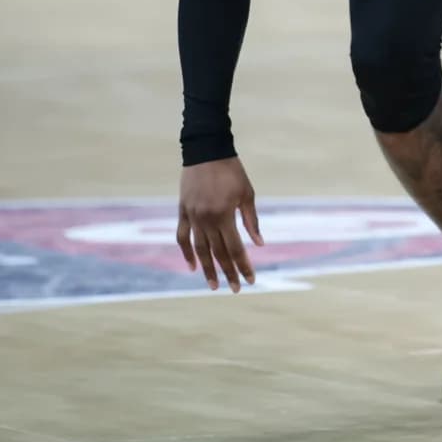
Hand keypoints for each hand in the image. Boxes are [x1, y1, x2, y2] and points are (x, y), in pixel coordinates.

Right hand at [175, 157, 262, 291]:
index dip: (243, 265)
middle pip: (218, 253)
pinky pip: (182, 237)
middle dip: (228, 272)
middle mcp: (206, 220)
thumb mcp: (247, 194)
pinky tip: (192, 266)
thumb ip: (251, 220)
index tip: (251, 279)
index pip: (236, 248)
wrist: (206, 152)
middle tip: (236, 289)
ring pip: (199, 250)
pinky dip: (186, 252)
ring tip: (214, 285)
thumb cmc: (232, 172)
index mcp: (224, 215)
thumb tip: (259, 244)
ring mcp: (192, 217)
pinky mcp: (182, 212)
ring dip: (207, 269)